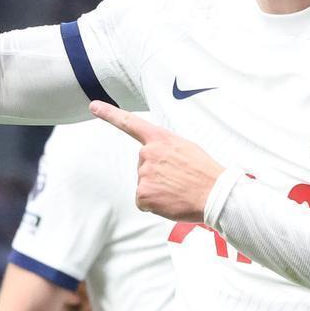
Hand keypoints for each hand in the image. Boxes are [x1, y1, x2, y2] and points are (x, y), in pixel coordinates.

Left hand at [89, 101, 224, 222]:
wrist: (215, 194)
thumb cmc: (205, 173)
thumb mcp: (186, 148)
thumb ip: (166, 149)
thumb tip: (158, 162)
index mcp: (160, 139)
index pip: (130, 123)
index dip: (110, 114)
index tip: (93, 106)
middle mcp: (148, 153)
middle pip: (143, 164)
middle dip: (158, 173)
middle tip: (178, 179)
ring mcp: (144, 173)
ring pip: (145, 183)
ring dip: (158, 189)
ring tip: (178, 190)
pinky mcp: (142, 193)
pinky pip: (143, 201)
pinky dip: (155, 204)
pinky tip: (170, 201)